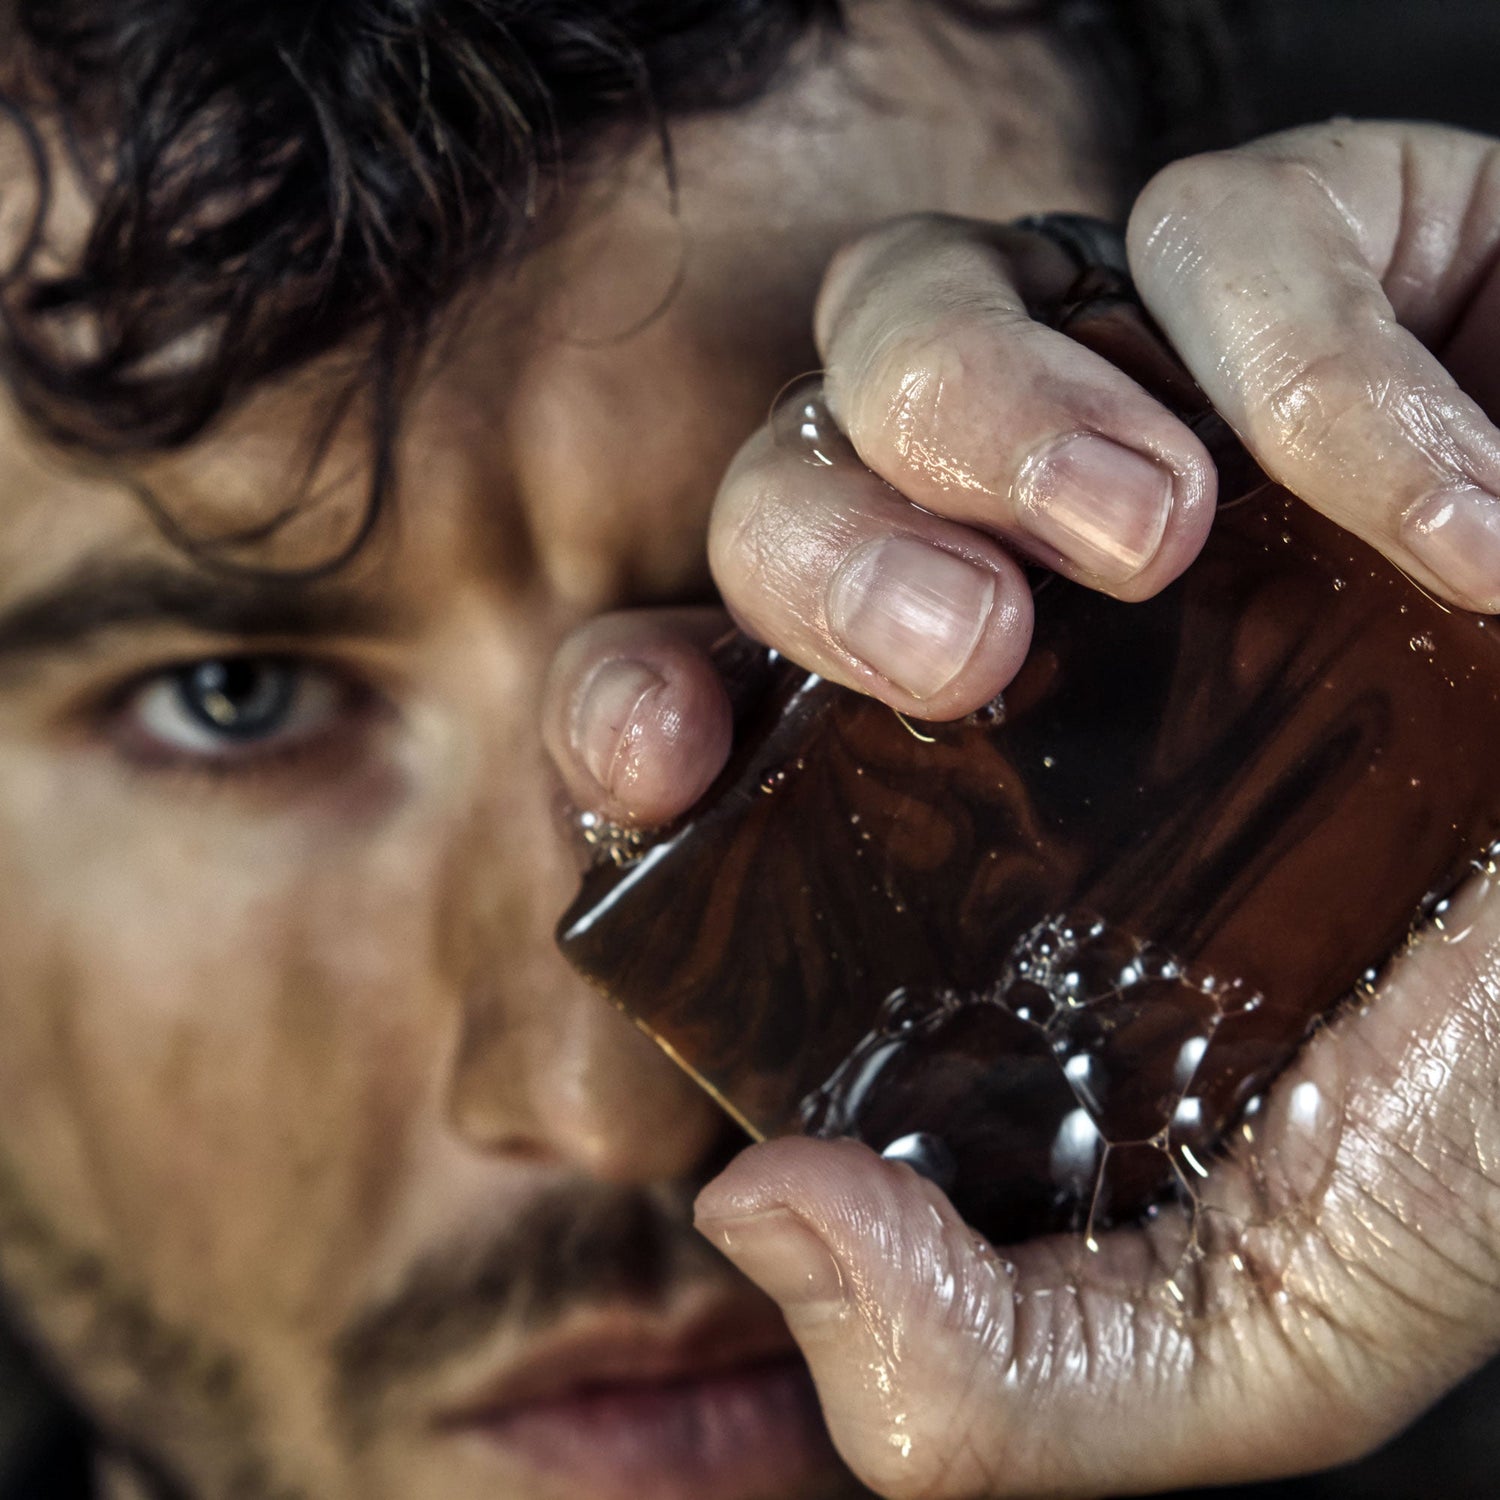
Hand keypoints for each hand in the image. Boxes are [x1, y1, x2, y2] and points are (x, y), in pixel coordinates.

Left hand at [546, 121, 1499, 1494]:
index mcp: (966, 810)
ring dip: (972, 406)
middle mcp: (1032, 607)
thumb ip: (1004, 1365)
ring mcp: (1161, 426)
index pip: (703, 714)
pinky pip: (1220, 232)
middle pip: (778, 494)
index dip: (634, 717)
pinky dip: (1317, 360)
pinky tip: (1452, 519)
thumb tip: (756, 1219)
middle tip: (958, 657)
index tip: (664, 753)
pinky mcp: (1327, 286)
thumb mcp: (1274, 1304)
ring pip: (916, 313)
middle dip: (810, 552)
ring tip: (1150, 540)